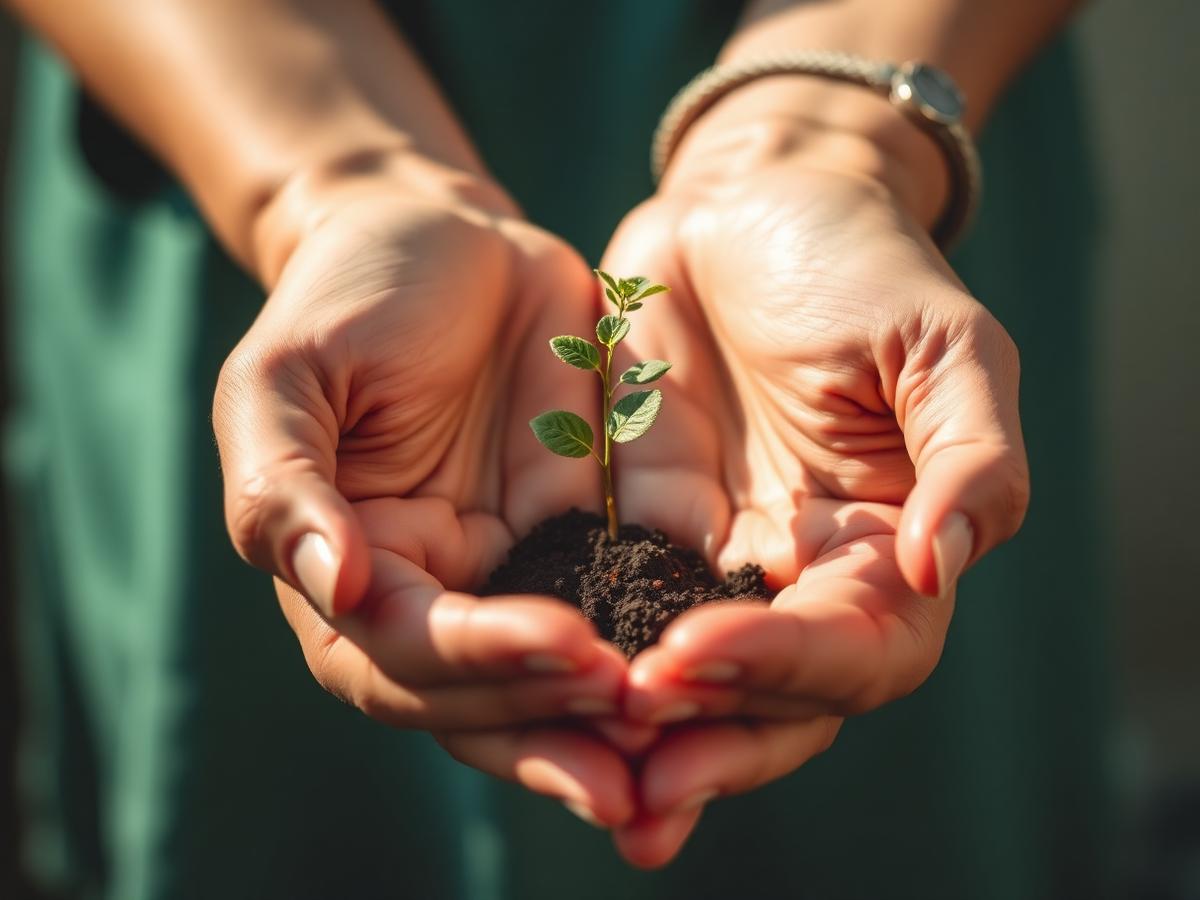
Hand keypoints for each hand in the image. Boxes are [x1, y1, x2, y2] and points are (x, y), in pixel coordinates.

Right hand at [212, 153, 639, 825]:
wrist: (444, 237)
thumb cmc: (347, 298)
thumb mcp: (285, 378)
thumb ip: (285, 485)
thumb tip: (335, 588)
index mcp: (350, 575)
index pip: (402, 652)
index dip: (477, 660)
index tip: (563, 643)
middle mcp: (431, 596)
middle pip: (481, 696)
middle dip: (555, 714)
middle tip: (640, 722)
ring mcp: (510, 574)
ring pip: (553, 676)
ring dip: (610, 714)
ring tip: (685, 728)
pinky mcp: (582, 539)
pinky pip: (624, 602)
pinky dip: (660, 642)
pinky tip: (721, 665)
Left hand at [598, 127, 1028, 864]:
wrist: (754, 202)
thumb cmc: (862, 262)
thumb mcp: (942, 344)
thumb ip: (970, 457)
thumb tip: (936, 565)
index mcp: (886, 551)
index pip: (858, 648)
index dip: (784, 665)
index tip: (693, 654)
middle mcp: (801, 579)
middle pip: (771, 698)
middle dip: (707, 734)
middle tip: (631, 770)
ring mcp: (714, 562)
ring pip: (685, 676)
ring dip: (637, 731)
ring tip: (578, 767)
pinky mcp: (635, 531)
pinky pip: (603, 608)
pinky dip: (573, 655)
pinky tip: (520, 684)